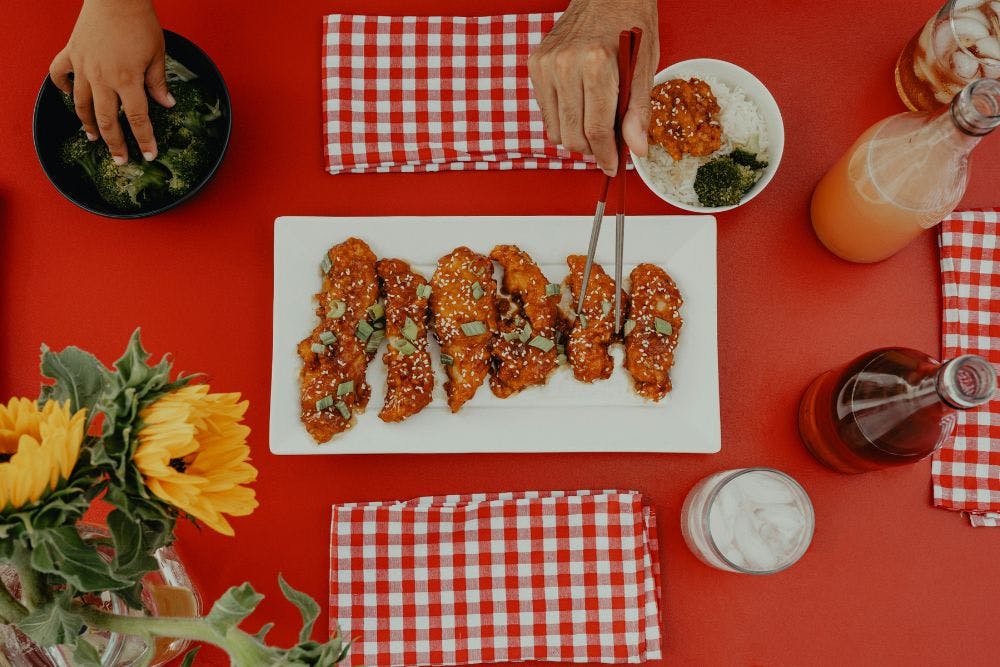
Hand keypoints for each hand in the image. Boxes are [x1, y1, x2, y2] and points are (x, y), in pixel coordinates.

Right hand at [49, 0, 170, 164]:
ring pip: (82, 104)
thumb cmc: (139, 22)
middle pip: (108, 120)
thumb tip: (167, 104)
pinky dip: (61, 86)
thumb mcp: (157, 54)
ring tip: (94, 138)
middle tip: (121, 160)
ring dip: (88, 124)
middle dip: (116, 144)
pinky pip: (60, 74)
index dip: (145, 140)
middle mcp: (103, 78)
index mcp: (128, 80)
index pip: (139, 119)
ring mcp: (84, 67)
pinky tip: (67, 96)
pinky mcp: (72, 53)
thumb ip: (159, 82)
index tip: (149, 155)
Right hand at [528, 0, 658, 175]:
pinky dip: (563, 120)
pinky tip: (580, 108)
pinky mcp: (535, 65)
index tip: (613, 166)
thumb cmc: (630, 24)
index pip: (596, 129)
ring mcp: (545, 65)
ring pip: (556, 129)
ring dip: (576, 137)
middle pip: (573, 135)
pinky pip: (546, 112)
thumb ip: (638, 111)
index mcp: (596, 63)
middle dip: (592, 150)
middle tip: (608, 147)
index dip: (606, 155)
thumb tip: (636, 148)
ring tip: (595, 126)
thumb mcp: (645, 66)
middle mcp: (565, 64)